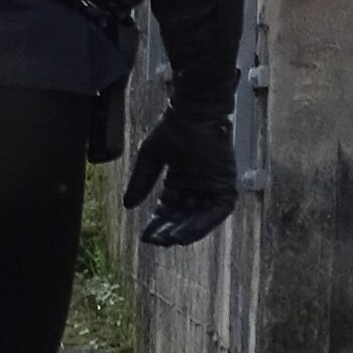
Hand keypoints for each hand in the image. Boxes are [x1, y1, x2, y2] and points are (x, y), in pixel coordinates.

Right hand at [122, 105, 237, 247]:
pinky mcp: (225, 184)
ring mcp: (212, 186)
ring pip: (201, 217)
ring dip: (188, 230)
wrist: (194, 112)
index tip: (146, 237)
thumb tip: (127, 206)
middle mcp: (196, 187)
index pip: (168, 210)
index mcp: (179, 181)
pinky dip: (204, 222)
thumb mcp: (150, 157)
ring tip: (172, 239)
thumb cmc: (173, 128)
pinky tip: (188, 230)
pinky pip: (217, 211)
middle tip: (158, 241)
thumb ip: (142, 181)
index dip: (158, 224)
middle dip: (171, 230)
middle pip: (184, 216)